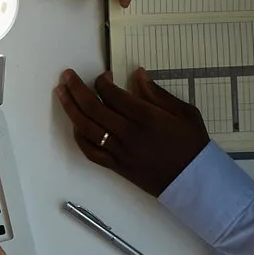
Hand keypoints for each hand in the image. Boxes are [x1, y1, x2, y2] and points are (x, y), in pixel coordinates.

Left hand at [56, 66, 210, 191]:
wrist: (192, 180)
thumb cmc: (191, 143)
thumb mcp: (183, 112)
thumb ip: (157, 94)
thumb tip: (138, 74)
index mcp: (145, 117)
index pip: (111, 94)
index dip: (101, 81)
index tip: (103, 75)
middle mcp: (127, 133)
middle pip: (92, 108)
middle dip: (76, 89)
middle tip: (67, 75)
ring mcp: (119, 151)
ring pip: (86, 128)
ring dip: (70, 108)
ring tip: (61, 93)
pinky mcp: (116, 166)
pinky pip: (90, 151)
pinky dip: (79, 136)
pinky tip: (75, 124)